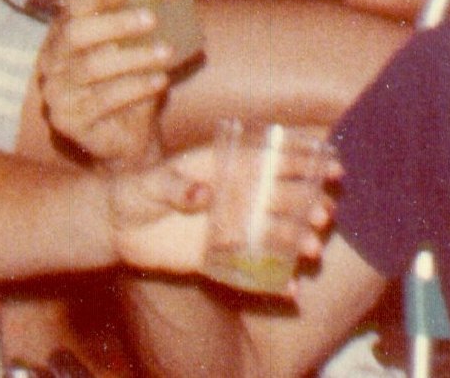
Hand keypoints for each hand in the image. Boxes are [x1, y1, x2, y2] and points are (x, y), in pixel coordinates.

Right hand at [38, 0, 171, 165]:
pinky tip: (159, 80)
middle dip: (115, 24)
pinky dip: (134, 88)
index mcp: (63, 32)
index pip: (72, 6)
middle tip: (152, 20)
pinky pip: (101, 100)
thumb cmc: (131, 78)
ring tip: (165, 53)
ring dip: (132, 58)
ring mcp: (57, 90)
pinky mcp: (68, 120)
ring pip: (90, 67)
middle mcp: (52, 58)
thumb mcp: (140, 38)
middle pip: (76, 33)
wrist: (128, 136)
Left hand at [107, 146, 336, 282]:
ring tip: (313, 250)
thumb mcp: (148, 183)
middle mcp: (232, 197)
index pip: (266, 159)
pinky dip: (273, 283)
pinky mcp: (219, 260)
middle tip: (324, 215)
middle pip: (280, 198)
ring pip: (274, 234)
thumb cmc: (133, 190)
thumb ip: (173, 185)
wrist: (116, 227)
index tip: (333, 162)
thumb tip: (203, 192)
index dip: (301, 158)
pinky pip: (252, 274)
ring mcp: (229, 229)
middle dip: (307, 204)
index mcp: (220, 168)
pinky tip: (290, 291)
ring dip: (298, 240)